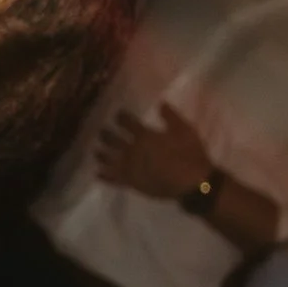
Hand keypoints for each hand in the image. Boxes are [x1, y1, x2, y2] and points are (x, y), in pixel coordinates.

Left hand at [93, 103, 213, 204]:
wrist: (192, 183)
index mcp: (144, 135)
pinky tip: (98, 174)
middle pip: (113, 140)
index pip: (127, 122)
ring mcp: (129, 168)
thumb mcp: (185, 129)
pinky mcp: (131, 183)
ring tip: (95, 151)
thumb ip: (171, 116)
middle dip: (105, 134)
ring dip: (101, 154)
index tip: (117, 114)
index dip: (120, 116)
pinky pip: (113, 179)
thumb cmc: (190, 154)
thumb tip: (160, 103)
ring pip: (109, 159)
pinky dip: (104, 176)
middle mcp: (132, 150)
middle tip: (101, 131)